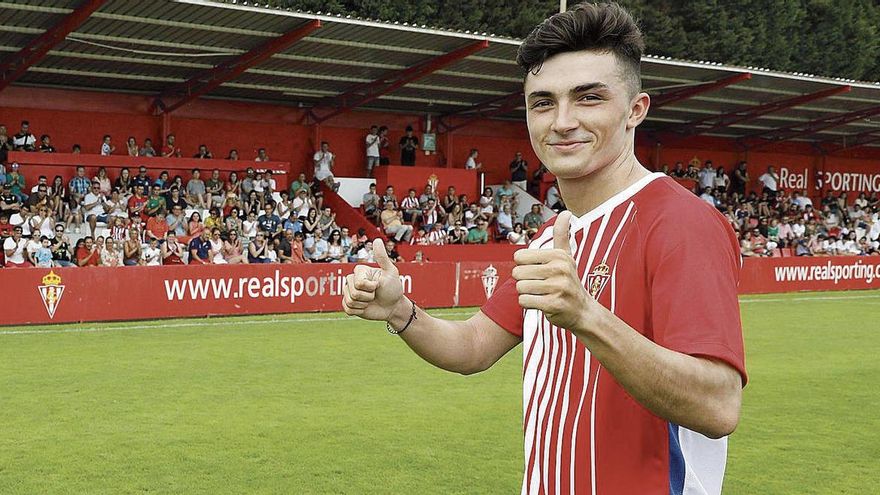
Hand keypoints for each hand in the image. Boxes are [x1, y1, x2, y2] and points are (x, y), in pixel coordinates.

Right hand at [342, 238, 405, 321]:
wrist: (393, 307)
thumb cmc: (393, 288)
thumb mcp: (391, 272)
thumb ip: (382, 257)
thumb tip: (377, 240)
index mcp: (360, 271)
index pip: (359, 283)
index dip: (370, 288)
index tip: (378, 286)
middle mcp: (352, 280)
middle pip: (353, 292)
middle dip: (368, 297)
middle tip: (375, 295)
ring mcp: (349, 293)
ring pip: (350, 302)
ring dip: (364, 305)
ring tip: (371, 301)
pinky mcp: (348, 305)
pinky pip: (347, 309)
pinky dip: (359, 311)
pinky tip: (365, 307)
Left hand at [512, 210, 592, 330]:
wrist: (582, 311)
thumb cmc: (569, 281)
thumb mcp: (566, 256)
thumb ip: (562, 234)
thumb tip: (566, 212)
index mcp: (558, 255)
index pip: (519, 257)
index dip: (523, 266)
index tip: (537, 271)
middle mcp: (560, 269)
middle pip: (518, 273)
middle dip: (524, 281)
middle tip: (539, 285)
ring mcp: (558, 287)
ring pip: (520, 287)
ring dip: (526, 293)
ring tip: (540, 293)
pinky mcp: (553, 304)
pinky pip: (524, 301)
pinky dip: (528, 304)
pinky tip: (541, 303)